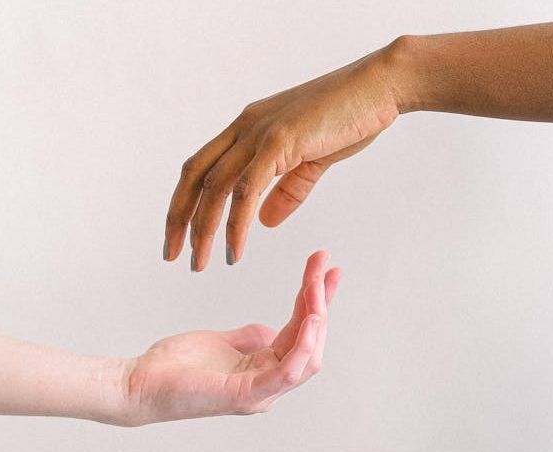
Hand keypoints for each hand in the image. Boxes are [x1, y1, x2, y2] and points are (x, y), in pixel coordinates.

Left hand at [116, 250, 340, 425]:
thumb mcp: (219, 342)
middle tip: (324, 264)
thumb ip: (248, 338)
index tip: (324, 268)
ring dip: (317, 316)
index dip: (315, 300)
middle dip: (321, 300)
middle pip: (310, 341)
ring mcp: (260, 392)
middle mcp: (268, 384)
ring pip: (307, 356)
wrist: (139, 383)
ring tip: (316, 284)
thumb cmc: (173, 367)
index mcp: (263, 371)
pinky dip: (304, 344)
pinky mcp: (247, 395)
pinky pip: (288, 370)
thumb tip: (270, 330)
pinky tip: (311, 317)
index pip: (301, 333)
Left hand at [164, 44, 406, 270]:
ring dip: (203, 229)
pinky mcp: (280, 140)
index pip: (200, 168)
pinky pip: (247, 190)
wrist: (379, 86)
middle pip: (194, 177)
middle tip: (172, 256)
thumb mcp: (312, 160)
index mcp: (247, 128)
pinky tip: (234, 250)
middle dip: (179, 219)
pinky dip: (236, 224)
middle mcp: (245, 127)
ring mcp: (260, 132)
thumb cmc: (351, 118)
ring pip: (215, 187)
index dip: (184, 202)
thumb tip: (263, 221)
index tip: (179, 236)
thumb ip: (286, 190)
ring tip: (201, 263)